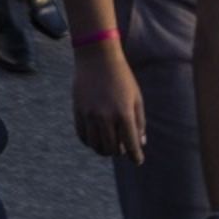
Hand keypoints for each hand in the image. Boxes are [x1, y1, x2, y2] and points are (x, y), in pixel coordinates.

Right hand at [71, 36, 146, 162]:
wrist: (97, 58)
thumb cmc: (122, 77)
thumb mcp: (136, 98)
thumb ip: (139, 122)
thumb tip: (140, 143)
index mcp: (124, 113)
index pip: (131, 145)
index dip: (136, 156)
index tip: (138, 160)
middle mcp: (106, 117)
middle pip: (112, 148)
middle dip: (120, 152)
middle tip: (123, 148)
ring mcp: (89, 114)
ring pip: (96, 145)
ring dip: (104, 149)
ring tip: (108, 145)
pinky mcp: (78, 111)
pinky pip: (82, 135)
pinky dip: (89, 142)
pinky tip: (95, 138)